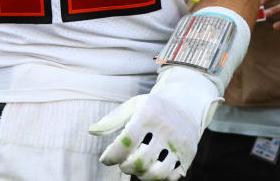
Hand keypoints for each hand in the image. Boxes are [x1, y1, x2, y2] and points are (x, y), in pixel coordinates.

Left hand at [90, 67, 218, 180]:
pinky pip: (170, 177)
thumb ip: (112, 120)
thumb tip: (91, 131)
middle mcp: (166, 129)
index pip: (126, 141)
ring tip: (136, 168)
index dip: (112, 155)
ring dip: (141, 176)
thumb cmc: (152, 108)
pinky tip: (151, 169)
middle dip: (125, 167)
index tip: (106, 159)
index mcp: (149, 115)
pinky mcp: (188, 155)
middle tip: (123, 163)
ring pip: (157, 173)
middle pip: (140, 160)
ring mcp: (179, 144)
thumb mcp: (133, 106)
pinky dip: (157, 178)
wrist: (187, 105)